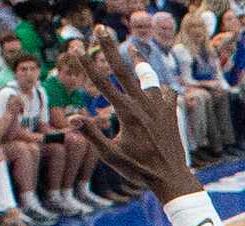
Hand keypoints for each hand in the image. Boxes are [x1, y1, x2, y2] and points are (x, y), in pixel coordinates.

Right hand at [86, 31, 196, 201]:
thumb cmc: (138, 170)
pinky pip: (167, 94)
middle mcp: (143, 105)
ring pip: (148, 76)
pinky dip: (162, 88)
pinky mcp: (171, 113)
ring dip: (139, 61)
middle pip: (123, 70)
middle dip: (109, 47)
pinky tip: (158, 87)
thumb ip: (92, 135)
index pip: (101, 83)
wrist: (172, 178)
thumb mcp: (111, 156)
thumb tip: (73, 117)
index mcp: (127, 113)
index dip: (87, 65)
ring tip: (132, 47)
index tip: (75, 48)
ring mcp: (159, 107)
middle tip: (100, 28)